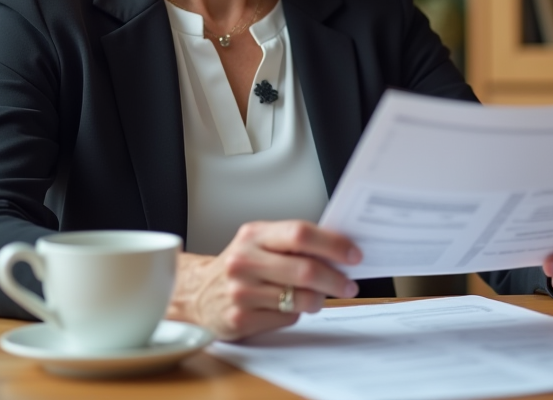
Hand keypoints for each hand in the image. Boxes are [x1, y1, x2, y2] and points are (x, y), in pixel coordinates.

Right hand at [166, 220, 361, 340]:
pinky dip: (295, 313)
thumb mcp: (260, 243)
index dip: (333, 244)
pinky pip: (286, 318)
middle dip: (335, 279)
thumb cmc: (240, 266)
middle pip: (305, 269)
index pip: (301, 233)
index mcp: (254, 235)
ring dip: (318, 299)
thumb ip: (293, 243)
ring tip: (318, 296)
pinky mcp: (241, 319)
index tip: (353, 254)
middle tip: (349, 284)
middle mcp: (244, 261)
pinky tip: (288, 306)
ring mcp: (241, 292)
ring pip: (300, 298)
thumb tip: (339, 249)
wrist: (199, 293)